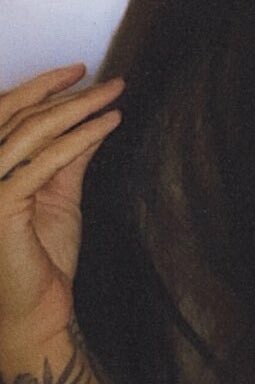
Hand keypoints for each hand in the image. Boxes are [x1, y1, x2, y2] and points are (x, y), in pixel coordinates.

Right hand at [0, 65, 122, 369]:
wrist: (39, 313)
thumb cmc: (42, 257)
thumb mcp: (58, 193)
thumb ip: (69, 155)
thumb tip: (92, 116)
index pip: (3, 115)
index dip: (38, 88)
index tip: (79, 71)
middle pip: (17, 118)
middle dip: (64, 92)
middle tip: (107, 79)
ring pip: (32, 133)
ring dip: (79, 108)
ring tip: (114, 94)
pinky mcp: (1, 208)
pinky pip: (47, 162)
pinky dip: (81, 137)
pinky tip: (109, 124)